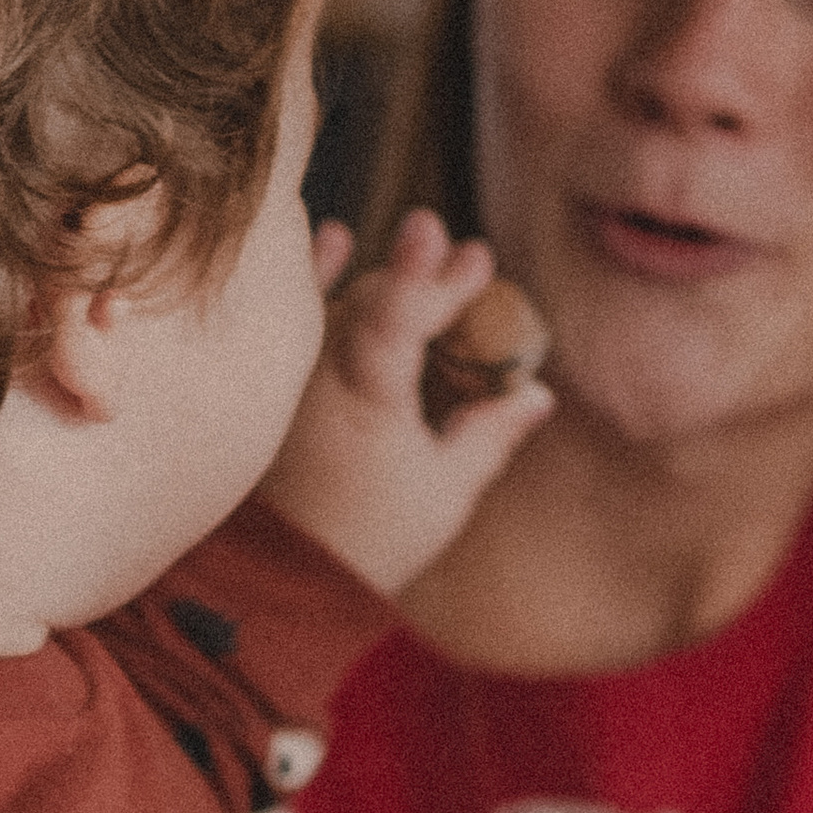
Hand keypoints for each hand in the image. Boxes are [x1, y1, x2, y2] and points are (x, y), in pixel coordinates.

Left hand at [257, 212, 552, 596]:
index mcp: (367, 400)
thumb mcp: (445, 492)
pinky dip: (314, 277)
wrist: (283, 577)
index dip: (433, 280)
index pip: (398, 319)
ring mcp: (294, 376)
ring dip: (388, 279)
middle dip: (427, 278)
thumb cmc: (371, 541)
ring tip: (429, 256)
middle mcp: (321, 375)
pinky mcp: (276, 386)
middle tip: (472, 260)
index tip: (467, 248)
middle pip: (376, 302)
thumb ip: (489, 435)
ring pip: (341, 303)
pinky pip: (293, 317)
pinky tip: (335, 235)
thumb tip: (537, 394)